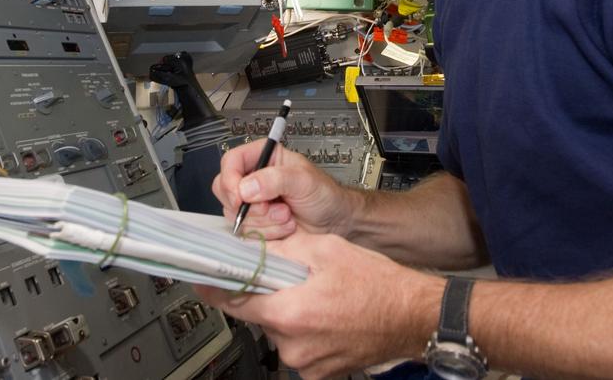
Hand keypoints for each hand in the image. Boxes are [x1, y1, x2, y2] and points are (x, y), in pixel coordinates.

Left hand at [196, 231, 442, 379]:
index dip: (215, 286)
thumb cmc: (377, 284)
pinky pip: (297, 348)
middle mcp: (292, 344)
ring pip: (279, 331)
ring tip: (320, 298)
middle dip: (269, 294)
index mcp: (289, 312)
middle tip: (293, 279)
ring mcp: (305, 363)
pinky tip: (327, 317)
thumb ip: (282, 250)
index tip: (201, 277)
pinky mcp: (317, 374)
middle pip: (258, 315)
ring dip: (290, 313)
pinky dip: (305, 332)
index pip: (233, 301)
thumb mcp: (326, 250)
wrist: (411, 316)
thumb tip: (250, 246)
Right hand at [214, 138, 356, 238]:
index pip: (231, 162)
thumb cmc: (325, 195)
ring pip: (236, 216)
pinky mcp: (255, 225)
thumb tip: (247, 187)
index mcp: (263, 158)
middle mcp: (253, 179)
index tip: (241, 198)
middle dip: (252, 207)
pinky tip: (285, 228)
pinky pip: (245, 233)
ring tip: (287, 216)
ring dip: (264, 222)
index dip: (230, 180)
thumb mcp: (304, 180)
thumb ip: (276, 179)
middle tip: (277, 208)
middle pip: (227, 191)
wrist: (336, 222)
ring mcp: (252, 204)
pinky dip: (266, 234)